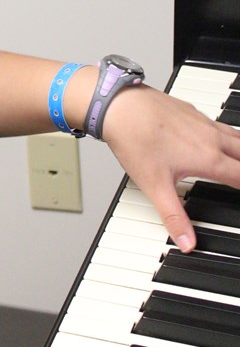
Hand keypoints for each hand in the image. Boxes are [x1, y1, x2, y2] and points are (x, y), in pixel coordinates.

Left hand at [100, 84, 239, 251]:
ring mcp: (201, 121)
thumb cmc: (135, 139)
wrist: (118, 105)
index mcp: (208, 158)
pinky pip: (218, 123)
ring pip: (235, 135)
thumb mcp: (155, 186)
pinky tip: (216, 137)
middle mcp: (210, 137)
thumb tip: (187, 242)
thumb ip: (174, 216)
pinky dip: (227, 134)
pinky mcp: (190, 110)